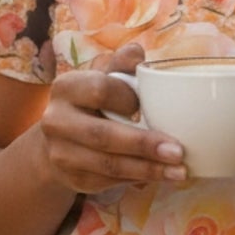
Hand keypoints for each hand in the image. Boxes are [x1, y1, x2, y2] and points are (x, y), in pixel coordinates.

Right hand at [36, 45, 185, 193]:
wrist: (61, 140)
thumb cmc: (93, 102)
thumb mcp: (104, 77)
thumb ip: (122, 65)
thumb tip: (137, 53)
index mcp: (66, 88)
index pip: (100, 90)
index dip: (126, 99)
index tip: (146, 106)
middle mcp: (56, 121)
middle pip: (102, 135)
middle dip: (143, 145)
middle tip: (178, 151)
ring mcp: (61, 154)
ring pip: (108, 165)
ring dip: (148, 170)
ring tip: (179, 171)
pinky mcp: (73, 179)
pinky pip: (109, 182)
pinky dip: (138, 179)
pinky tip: (160, 176)